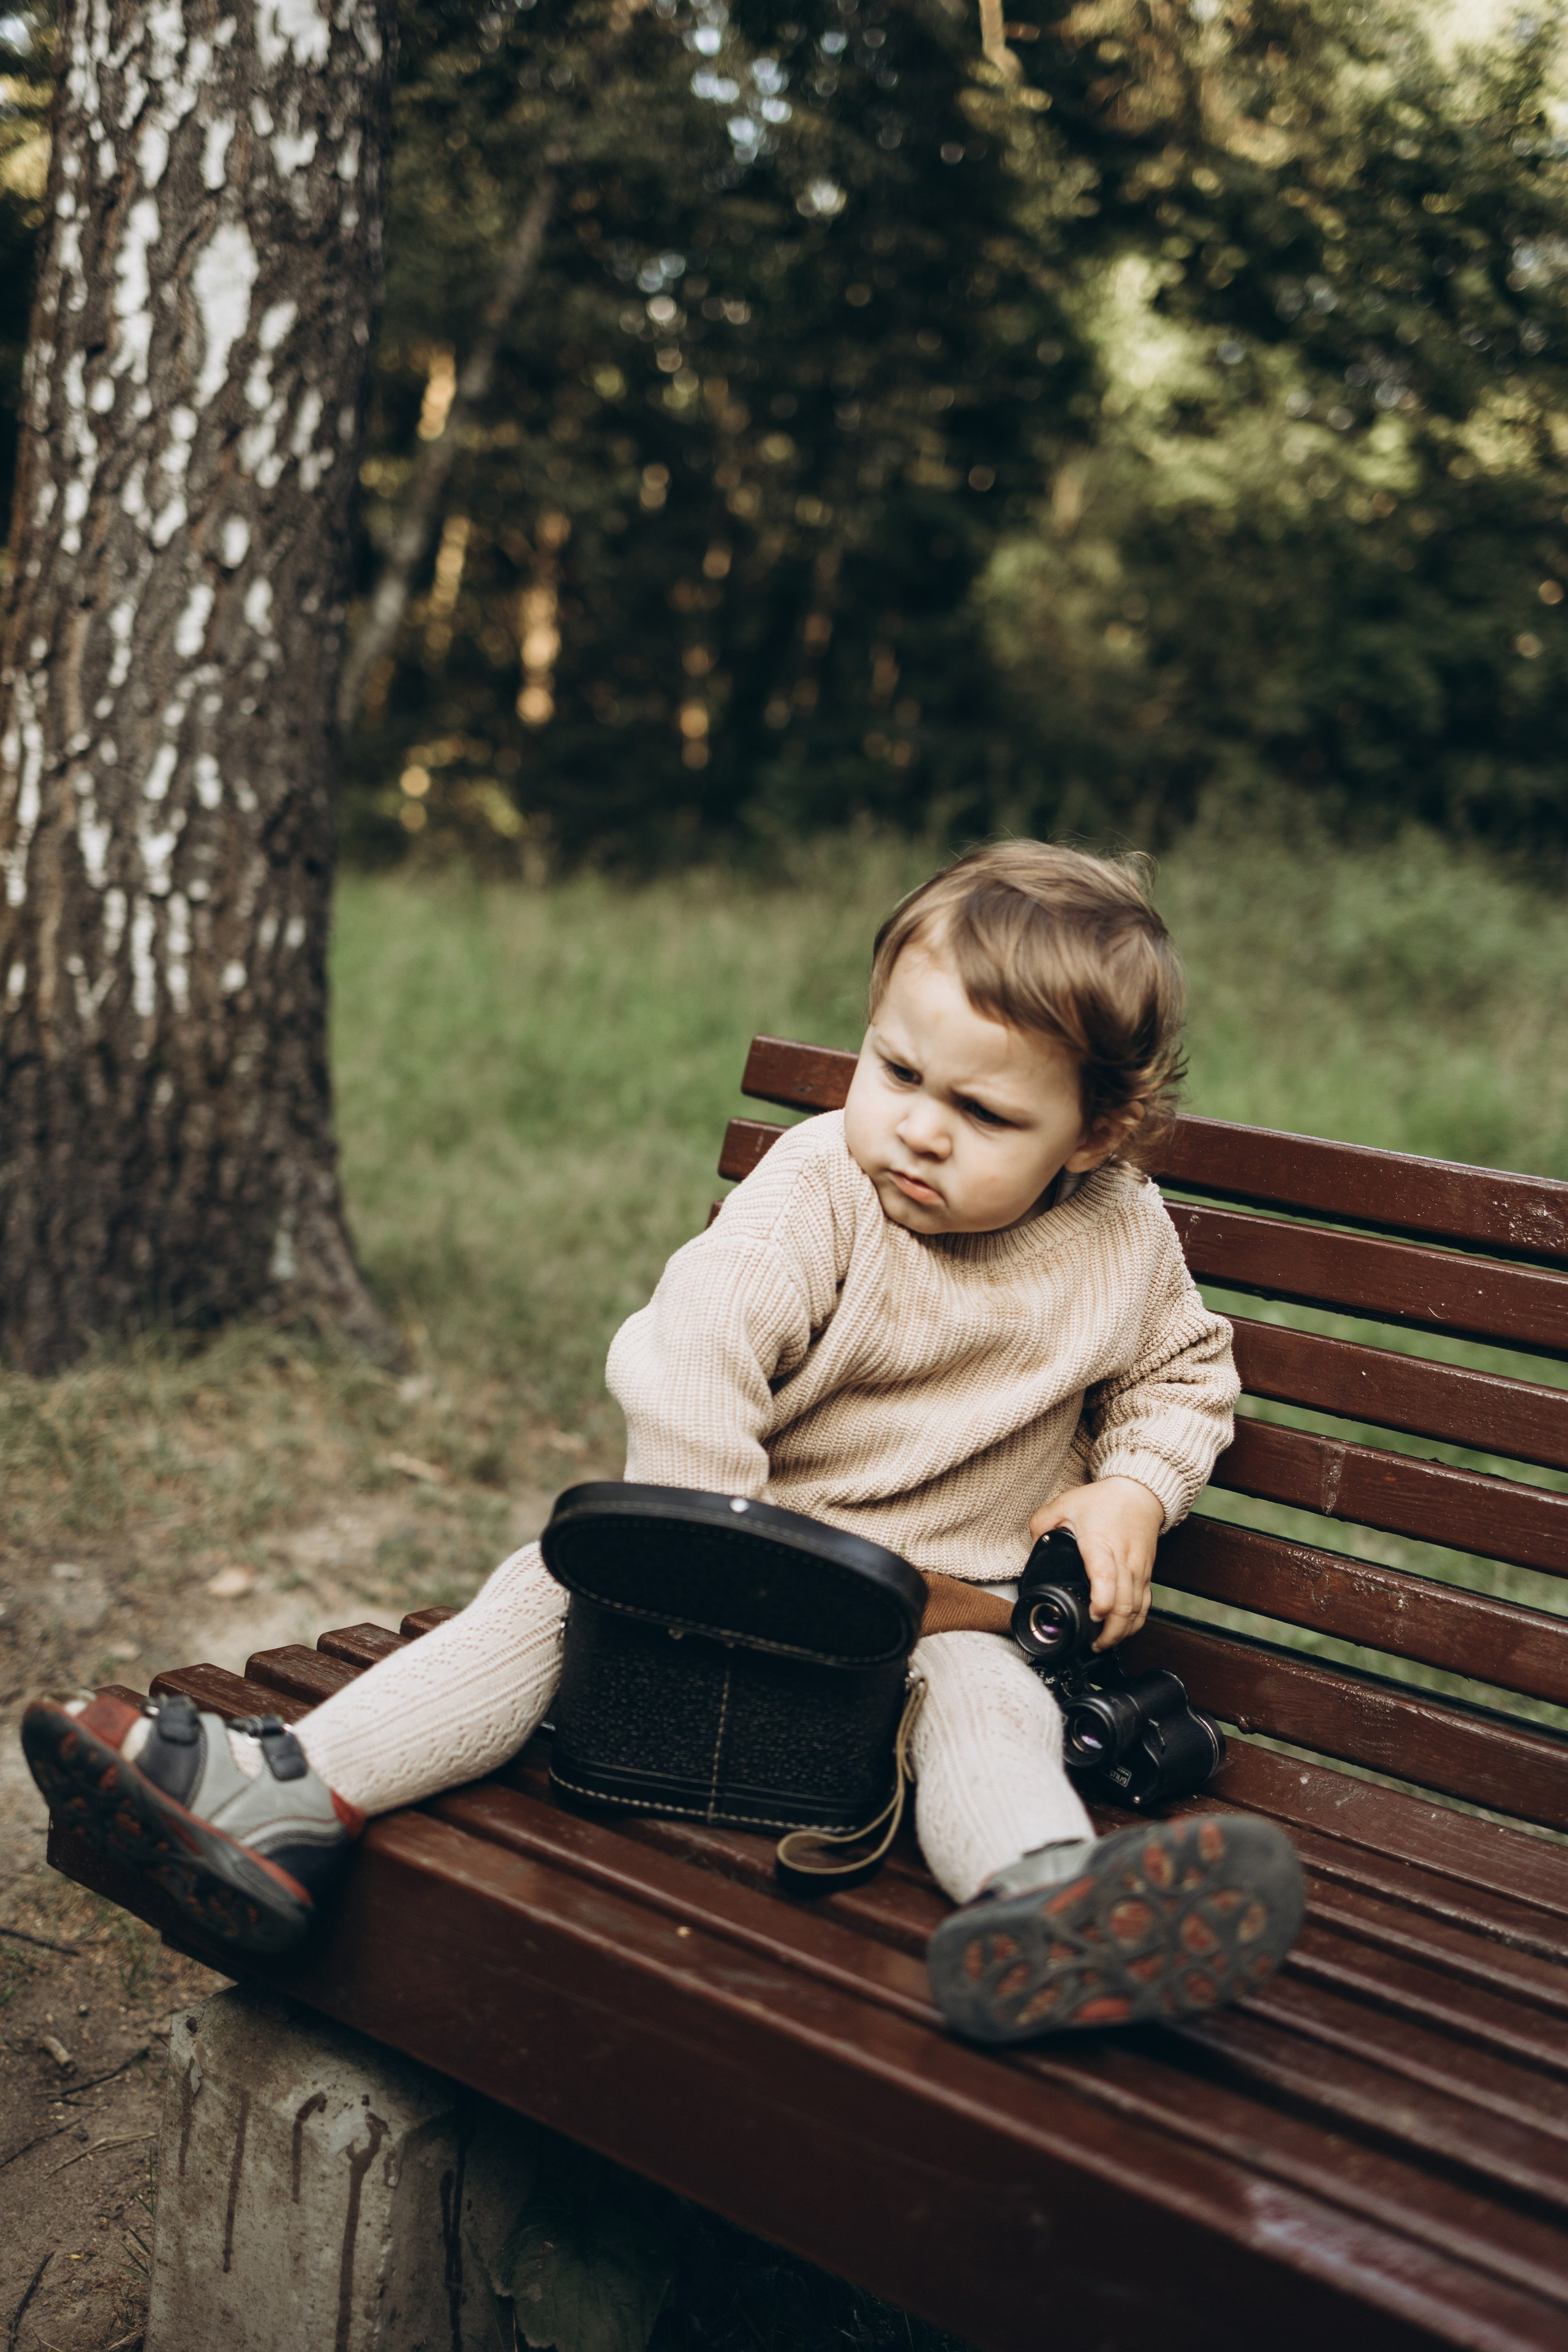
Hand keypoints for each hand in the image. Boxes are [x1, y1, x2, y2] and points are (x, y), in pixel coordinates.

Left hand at [1028, 1477, 1164, 1651]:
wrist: (1139, 1494)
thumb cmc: (1103, 1500)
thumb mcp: (1064, 1504)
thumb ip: (1041, 1524)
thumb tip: (1032, 1547)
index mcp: (1100, 1545)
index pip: (1105, 1577)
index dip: (1101, 1602)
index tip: (1092, 1615)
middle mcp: (1123, 1561)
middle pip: (1124, 1605)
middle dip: (1109, 1631)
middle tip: (1091, 1643)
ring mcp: (1138, 1571)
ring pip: (1137, 1610)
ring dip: (1121, 1632)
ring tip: (1102, 1643)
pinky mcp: (1146, 1576)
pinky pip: (1144, 1606)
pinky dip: (1135, 1624)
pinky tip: (1121, 1632)